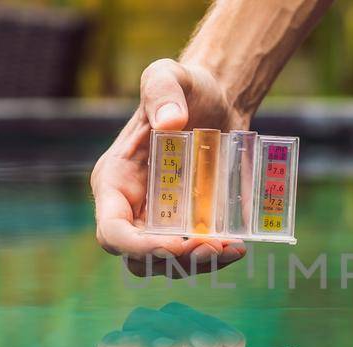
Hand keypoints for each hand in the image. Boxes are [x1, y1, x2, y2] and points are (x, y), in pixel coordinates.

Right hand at [92, 59, 250, 277]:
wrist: (217, 99)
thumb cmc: (185, 86)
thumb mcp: (168, 75)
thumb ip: (162, 91)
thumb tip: (172, 123)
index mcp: (115, 182)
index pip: (112, 231)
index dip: (138, 247)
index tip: (176, 243)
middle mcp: (133, 208)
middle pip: (139, 259)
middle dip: (174, 262)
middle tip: (211, 247)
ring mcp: (162, 221)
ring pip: (169, 264)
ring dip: (199, 265)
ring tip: (231, 249)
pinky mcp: (191, 224)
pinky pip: (196, 254)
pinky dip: (217, 258)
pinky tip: (241, 245)